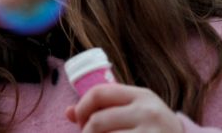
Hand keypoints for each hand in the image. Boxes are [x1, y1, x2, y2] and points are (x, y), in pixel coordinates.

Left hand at [65, 84, 183, 132]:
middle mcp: (149, 112)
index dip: (82, 107)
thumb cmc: (153, 129)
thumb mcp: (135, 112)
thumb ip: (104, 108)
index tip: (78, 120)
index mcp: (142, 96)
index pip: (99, 93)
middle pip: (98, 121)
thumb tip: (68, 112)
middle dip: (86, 132)